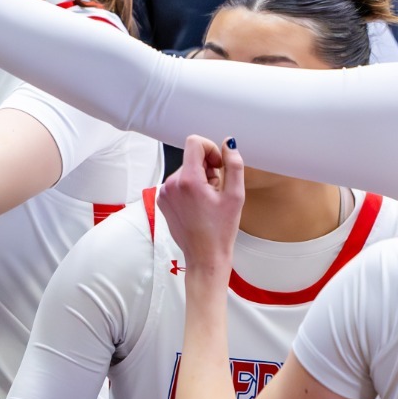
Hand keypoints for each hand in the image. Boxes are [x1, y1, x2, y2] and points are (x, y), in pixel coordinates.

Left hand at [157, 135, 243, 275]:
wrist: (205, 256)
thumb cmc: (220, 230)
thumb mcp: (235, 195)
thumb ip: (234, 164)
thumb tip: (228, 144)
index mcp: (188, 180)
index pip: (194, 142)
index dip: (210, 149)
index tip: (218, 165)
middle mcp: (170, 184)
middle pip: (191, 158)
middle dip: (207, 168)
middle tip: (217, 189)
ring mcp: (164, 193)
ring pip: (185, 170)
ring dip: (200, 179)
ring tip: (209, 200)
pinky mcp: (162, 200)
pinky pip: (178, 183)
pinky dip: (190, 188)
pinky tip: (199, 205)